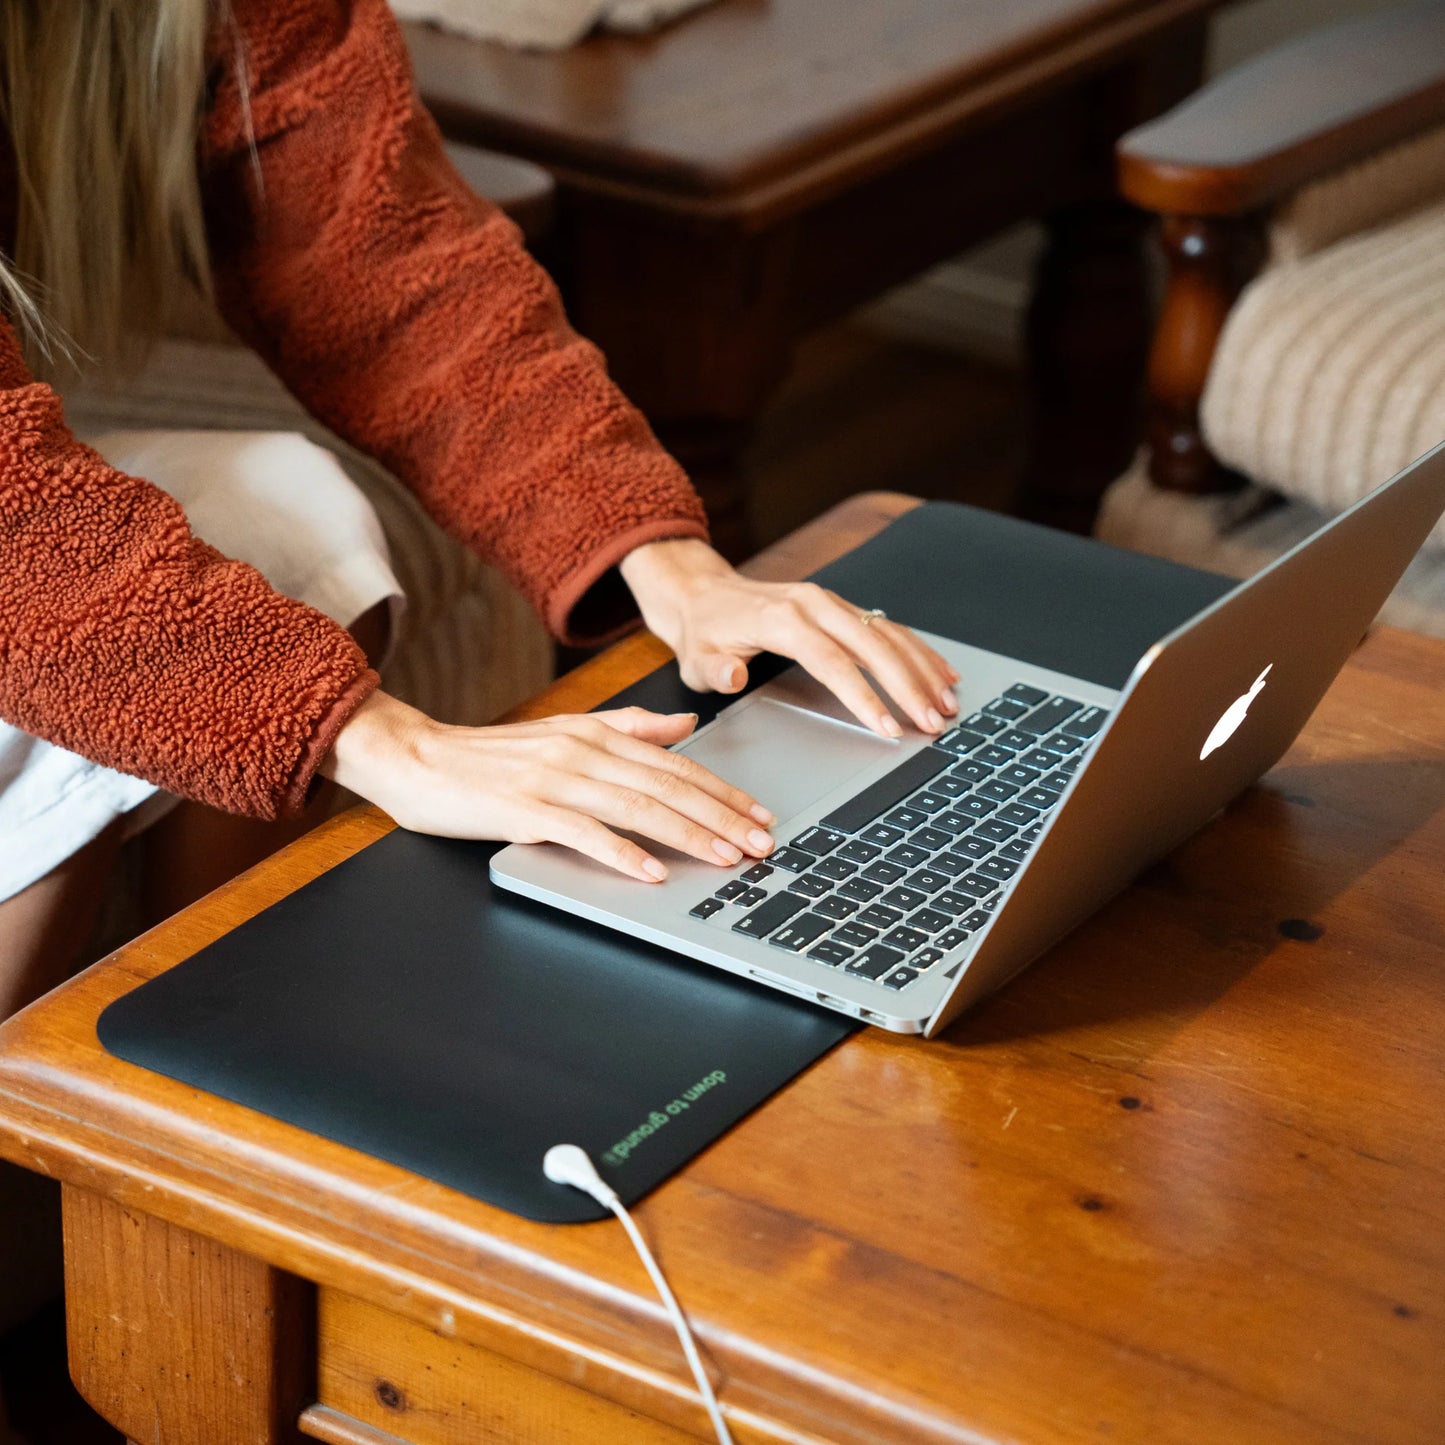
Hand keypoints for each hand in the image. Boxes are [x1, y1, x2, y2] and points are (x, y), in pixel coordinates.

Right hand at [323, 691, 775, 881]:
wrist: (417, 759)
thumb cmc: (491, 757)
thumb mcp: (566, 731)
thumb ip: (629, 728)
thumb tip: (687, 726)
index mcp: (596, 734)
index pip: (675, 765)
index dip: (723, 790)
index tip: (760, 814)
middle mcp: (582, 752)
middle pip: (667, 786)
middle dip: (721, 816)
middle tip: (762, 843)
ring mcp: (554, 780)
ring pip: (637, 807)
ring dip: (688, 835)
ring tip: (726, 857)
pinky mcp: (524, 810)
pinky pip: (583, 833)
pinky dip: (622, 853)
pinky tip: (652, 871)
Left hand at [619, 537, 959, 737]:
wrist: (705, 594)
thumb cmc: (704, 632)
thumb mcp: (696, 657)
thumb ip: (716, 670)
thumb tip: (734, 676)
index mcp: (782, 618)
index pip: (831, 660)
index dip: (862, 695)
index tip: (886, 726)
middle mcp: (814, 604)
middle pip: (873, 645)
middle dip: (908, 686)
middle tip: (933, 722)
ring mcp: (833, 602)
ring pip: (889, 634)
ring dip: (923, 669)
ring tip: (948, 704)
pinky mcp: (843, 608)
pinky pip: (889, 628)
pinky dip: (919, 652)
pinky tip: (943, 674)